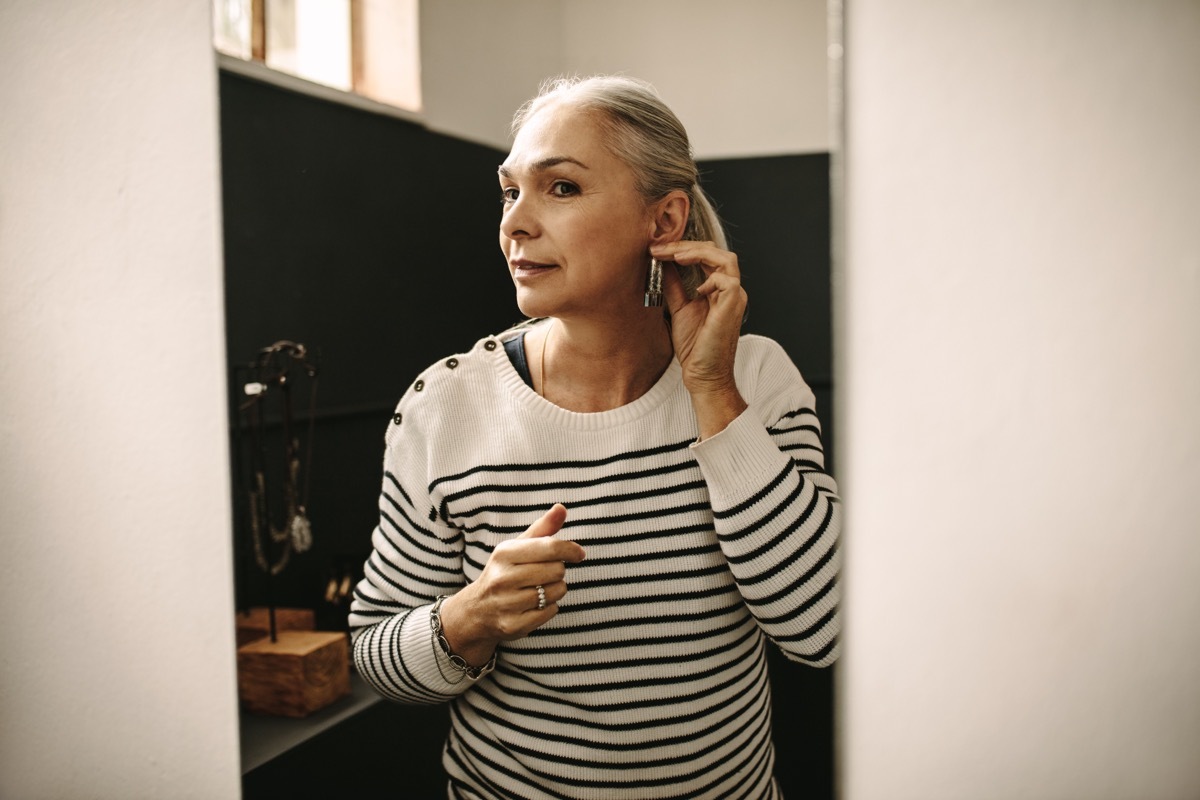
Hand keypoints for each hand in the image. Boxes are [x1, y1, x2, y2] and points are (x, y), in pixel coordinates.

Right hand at [439, 504, 584, 665]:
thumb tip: (561, 508)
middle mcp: (502, 578)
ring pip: (556, 591)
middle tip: (545, 574)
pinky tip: (534, 605)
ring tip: (538, 589)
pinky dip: (549, 608)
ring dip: (555, 590)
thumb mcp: (517, 547)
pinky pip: (551, 612)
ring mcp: (506, 603)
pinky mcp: (513, 625)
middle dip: (558, 571)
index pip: (550, 546)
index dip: (570, 549)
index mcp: (504, 553)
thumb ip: (542, 528)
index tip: (579, 554)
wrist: (477, 610)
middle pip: (557, 570)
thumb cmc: (504, 572)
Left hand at [652, 241, 748, 437]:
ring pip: (726, 258)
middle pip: (716, 251)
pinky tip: (695, 289)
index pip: (705, 255)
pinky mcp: (733, 306)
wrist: (702, 374)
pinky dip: (709, 278)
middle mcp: (729, 289)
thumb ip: (673, 285)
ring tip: (675, 255)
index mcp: (717, 288)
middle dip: (686, 245)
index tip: (655, 249)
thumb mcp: (678, 308)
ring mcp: (734, 297)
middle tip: (660, 248)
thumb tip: (662, 263)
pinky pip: (727, 279)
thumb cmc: (694, 346)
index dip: (682, 248)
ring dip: (698, 252)